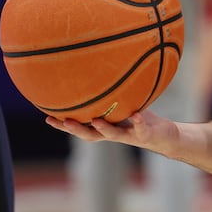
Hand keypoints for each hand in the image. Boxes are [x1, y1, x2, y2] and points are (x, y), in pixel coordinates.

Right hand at [44, 109, 180, 155]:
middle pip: (91, 135)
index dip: (63, 125)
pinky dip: (138, 122)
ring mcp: (129, 136)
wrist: (164, 136)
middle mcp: (114, 133)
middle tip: (62, 121)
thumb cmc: (140, 119)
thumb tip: (94, 75)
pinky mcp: (146, 135)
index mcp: (105, 127)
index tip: (47, 118)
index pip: (81, 127)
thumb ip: (110, 98)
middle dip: (76, 129)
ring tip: (95, 120)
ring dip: (103, 128)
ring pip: (113, 135)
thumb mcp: (123, 107)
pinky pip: (141, 128)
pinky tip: (136, 115)